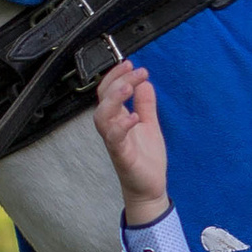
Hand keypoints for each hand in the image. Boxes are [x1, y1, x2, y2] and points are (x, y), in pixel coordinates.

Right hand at [95, 60, 170, 220]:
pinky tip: (133, 117)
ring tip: (128, 87)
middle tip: (136, 71)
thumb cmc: (146, 159)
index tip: (131, 63)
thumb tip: (145, 83)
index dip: (116, 75)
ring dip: (113, 99)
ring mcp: (115, 142)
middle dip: (116, 81)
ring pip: (101, 117)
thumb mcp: (149, 125)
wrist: (150, 188)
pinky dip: (122, 126)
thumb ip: (145, 104)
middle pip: (102, 99)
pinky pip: (115, 139)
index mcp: (117, 119)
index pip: (108, 91)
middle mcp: (112, 128)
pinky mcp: (122, 156)